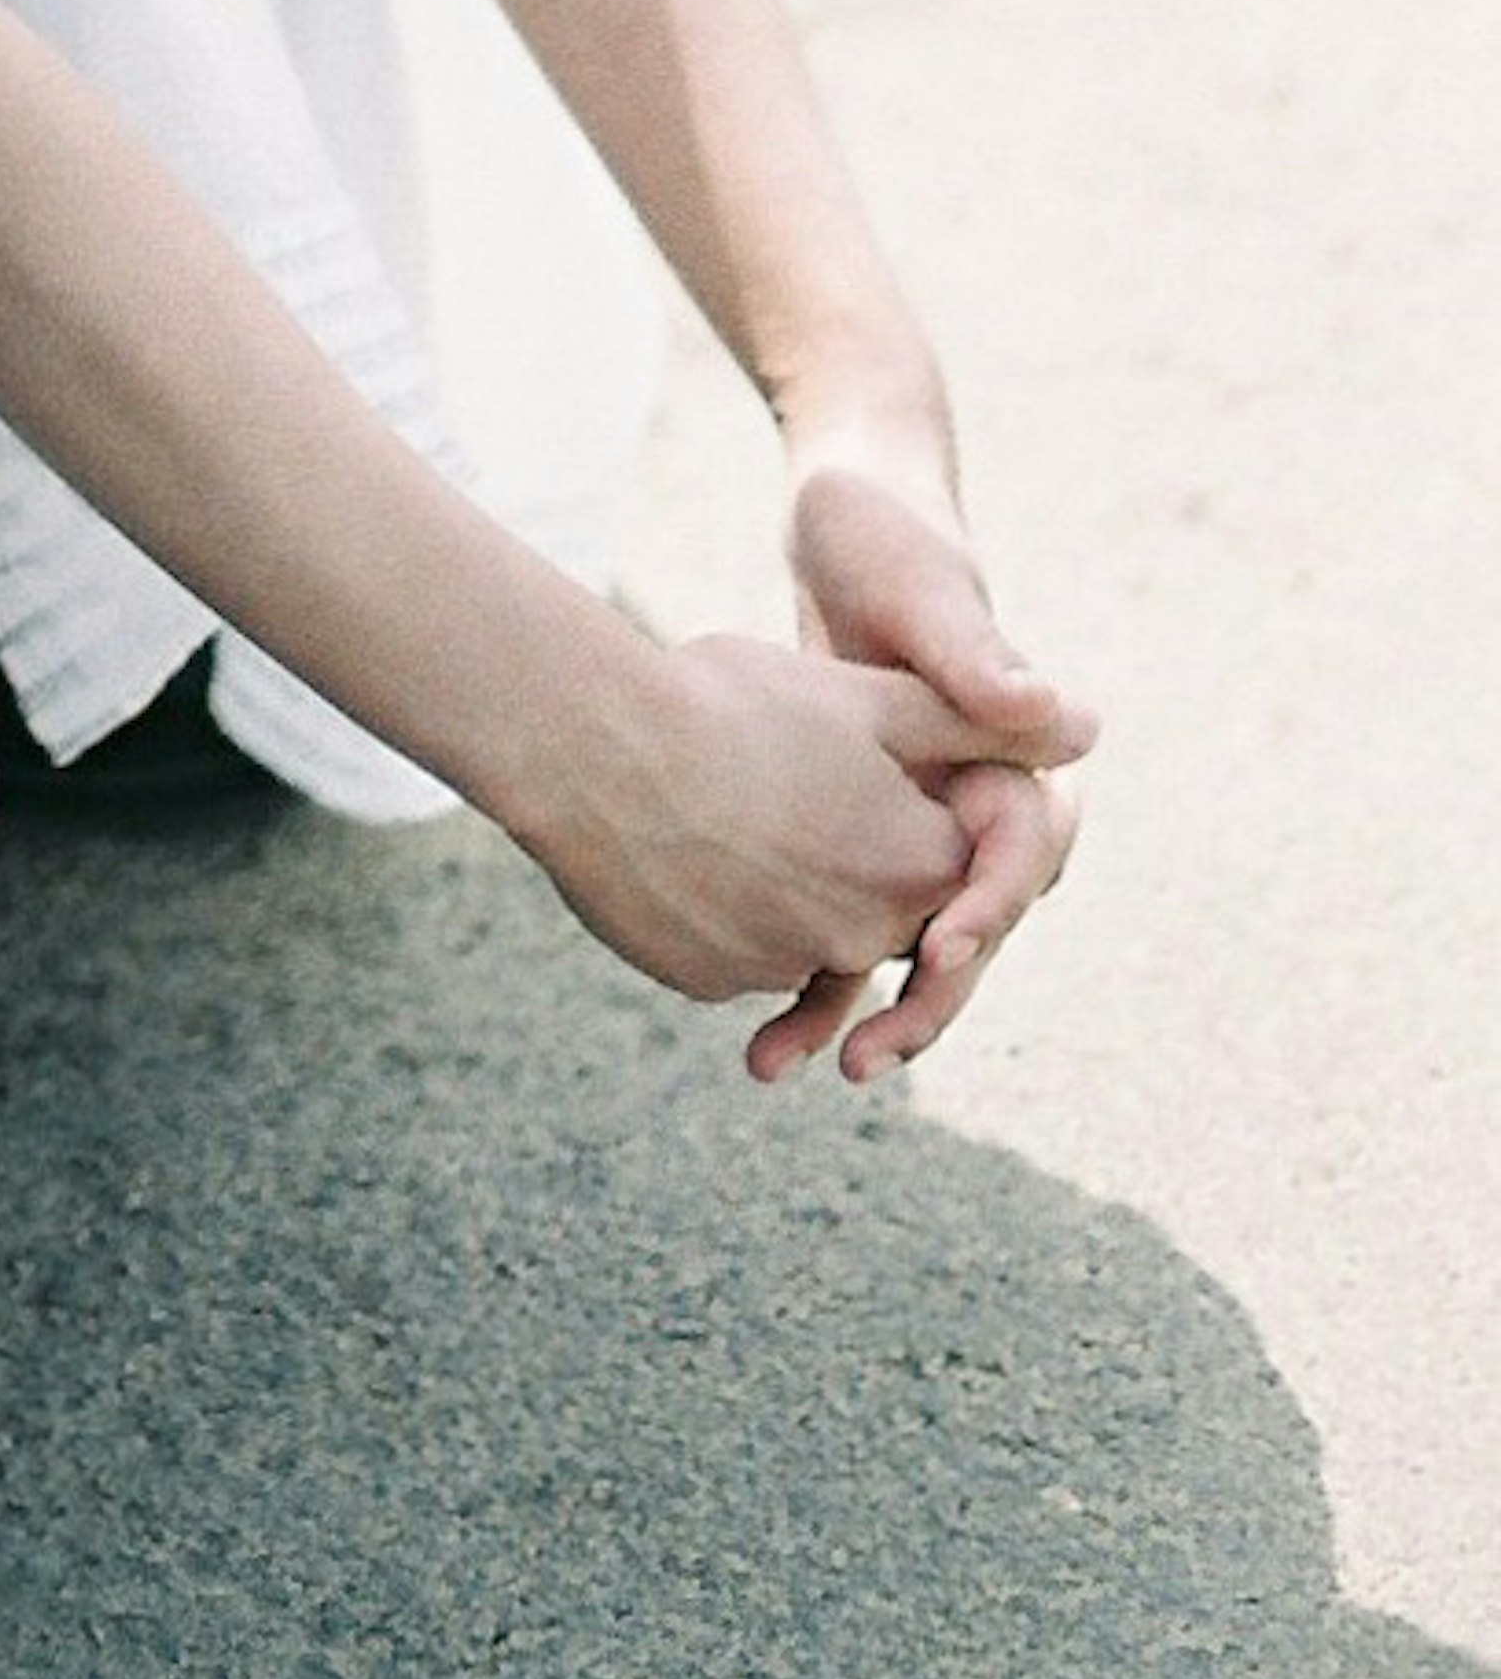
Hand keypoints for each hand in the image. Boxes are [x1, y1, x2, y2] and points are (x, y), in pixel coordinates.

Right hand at [509, 623, 994, 1017]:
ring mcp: (779, 967)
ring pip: (807, 928)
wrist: (590, 748)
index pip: (954, 860)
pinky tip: (683, 842)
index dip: (911, 802)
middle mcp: (862, 936)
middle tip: (783, 778)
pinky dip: (726, 909)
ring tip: (723, 801)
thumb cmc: (731, 704)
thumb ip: (981, 719)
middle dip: (845, 845)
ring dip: (783, 881)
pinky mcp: (710, 981)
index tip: (859, 765)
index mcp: (914, 866)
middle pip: (881, 898)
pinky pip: (739, 951)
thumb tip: (1088, 728)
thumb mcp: (865, 696)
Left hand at [752, 434, 1096, 1088]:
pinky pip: (838, 920)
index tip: (944, 947)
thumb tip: (1066, 714)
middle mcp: (971, 797)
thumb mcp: (922, 586)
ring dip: (852, 1009)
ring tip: (790, 1065)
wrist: (828, 511)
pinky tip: (754, 1029)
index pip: (1024, 855)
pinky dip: (802, 973)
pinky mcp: (848, 828)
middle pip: (969, 925)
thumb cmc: (884, 528)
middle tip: (869, 1057)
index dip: (989, 906)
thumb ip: (976, 652)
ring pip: (897, 942)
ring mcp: (910, 821)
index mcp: (1012, 749)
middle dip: (925, 999)